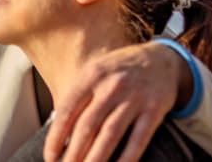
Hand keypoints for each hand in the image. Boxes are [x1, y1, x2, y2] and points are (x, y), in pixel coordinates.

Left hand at [42, 41, 191, 161]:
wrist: (161, 59)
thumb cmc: (119, 70)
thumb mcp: (95, 72)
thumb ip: (78, 96)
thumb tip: (58, 130)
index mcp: (91, 75)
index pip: (67, 111)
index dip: (56, 137)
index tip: (50, 158)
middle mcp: (111, 86)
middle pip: (87, 126)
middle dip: (73, 154)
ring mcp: (134, 98)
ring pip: (110, 135)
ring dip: (96, 159)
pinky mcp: (154, 110)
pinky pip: (138, 139)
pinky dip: (126, 158)